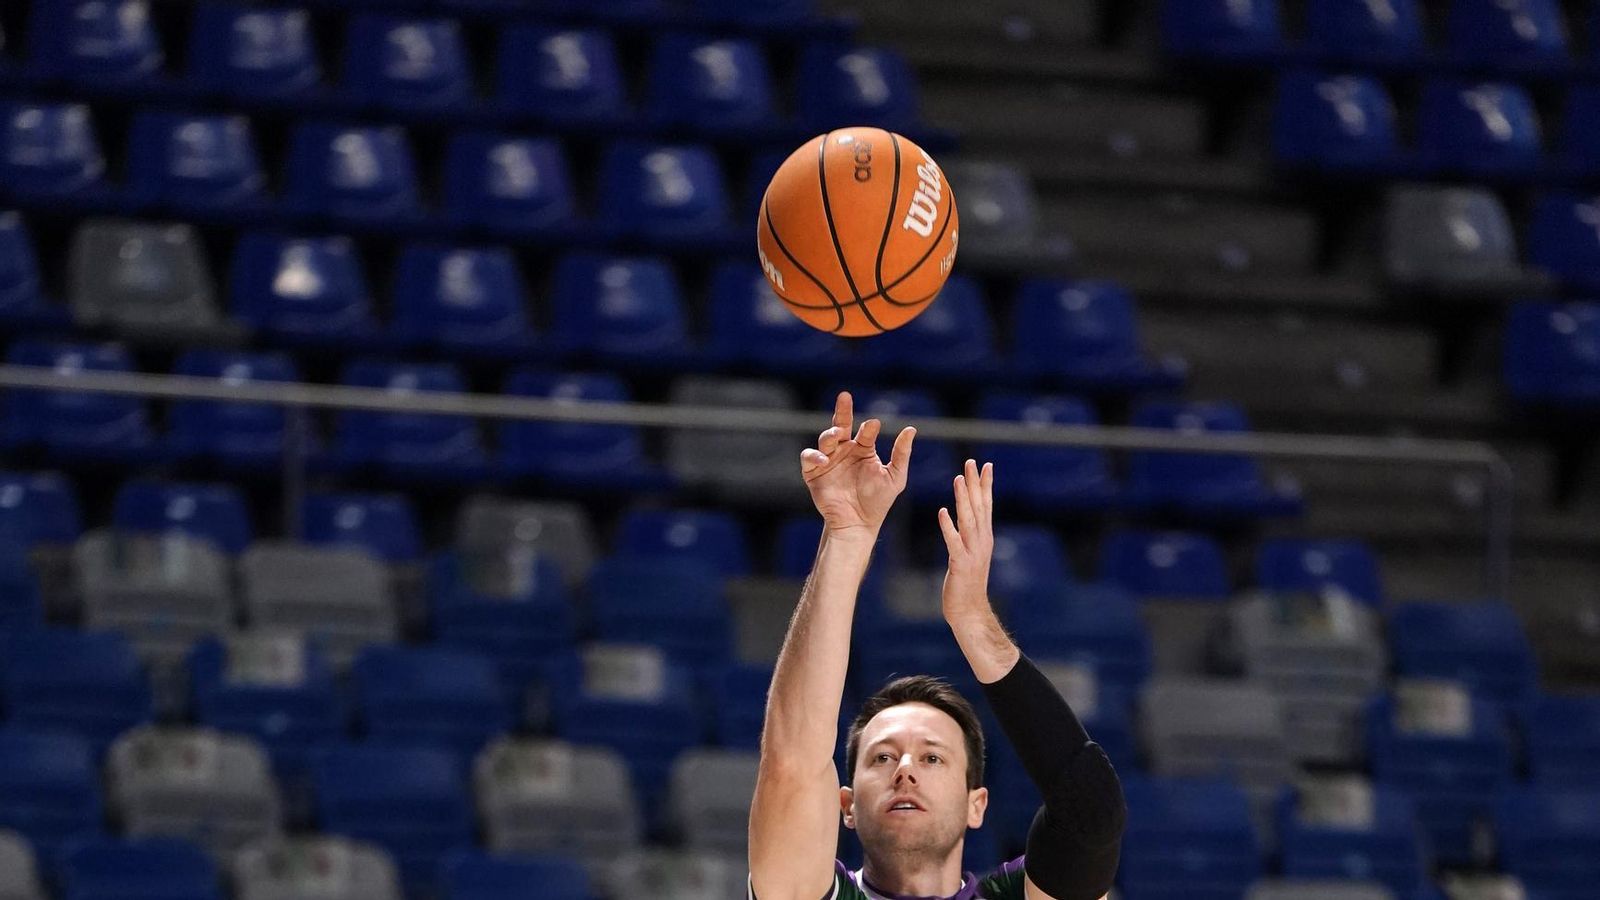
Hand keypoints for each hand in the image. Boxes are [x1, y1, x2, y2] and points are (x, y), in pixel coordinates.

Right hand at [801, 392, 915, 537]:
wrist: (858, 523)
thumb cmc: (878, 501)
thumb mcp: (895, 477)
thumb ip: (901, 454)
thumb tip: (912, 429)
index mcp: (863, 449)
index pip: (865, 431)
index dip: (869, 427)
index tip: (874, 425)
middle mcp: (845, 451)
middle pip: (841, 424)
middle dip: (842, 410)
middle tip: (845, 396)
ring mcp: (828, 461)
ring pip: (825, 439)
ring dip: (829, 433)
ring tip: (836, 434)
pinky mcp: (814, 473)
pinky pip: (809, 457)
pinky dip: (814, 456)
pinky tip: (824, 459)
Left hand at [939, 459, 993, 616]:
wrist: (970, 610)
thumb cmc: (968, 582)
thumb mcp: (972, 553)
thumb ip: (971, 534)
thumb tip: (968, 516)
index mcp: (984, 537)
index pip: (986, 505)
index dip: (985, 485)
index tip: (985, 465)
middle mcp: (982, 541)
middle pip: (979, 507)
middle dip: (975, 484)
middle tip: (971, 462)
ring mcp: (972, 552)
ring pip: (968, 520)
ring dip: (963, 499)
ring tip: (958, 479)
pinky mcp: (960, 564)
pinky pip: (954, 542)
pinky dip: (949, 526)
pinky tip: (942, 512)